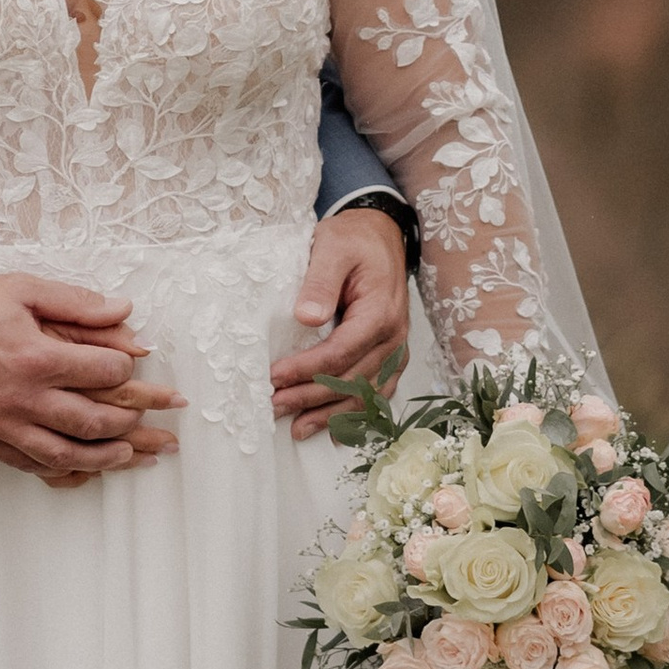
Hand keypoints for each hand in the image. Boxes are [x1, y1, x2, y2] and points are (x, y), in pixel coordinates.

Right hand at [0, 275, 182, 481]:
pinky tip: (84, 470)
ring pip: (67, 454)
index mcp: (34, 356)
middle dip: (133, 422)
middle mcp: (22, 398)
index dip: (126, 369)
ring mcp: (3, 426)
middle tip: (159, 421)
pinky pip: (33, 467)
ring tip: (135, 457)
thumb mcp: (20, 288)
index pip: (101, 373)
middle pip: (93, 422)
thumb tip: (124, 309)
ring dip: (108, 459)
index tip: (136, 364)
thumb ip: (75, 302)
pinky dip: (65, 472)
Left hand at [271, 207, 410, 440]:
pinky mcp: (391, 357)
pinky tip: (333, 430)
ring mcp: (396, 351)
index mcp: (380, 312)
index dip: (306, 369)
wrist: (381, 237)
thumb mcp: (332, 246)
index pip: (340, 352)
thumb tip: (305, 317)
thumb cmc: (354, 240)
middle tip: (273, 406)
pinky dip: (354, 413)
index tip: (274, 377)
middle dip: (311, 397)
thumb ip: (320, 280)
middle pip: (351, 379)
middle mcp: (394, 338)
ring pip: (365, 394)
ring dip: (330, 414)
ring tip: (296, 428)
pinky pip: (376, 393)